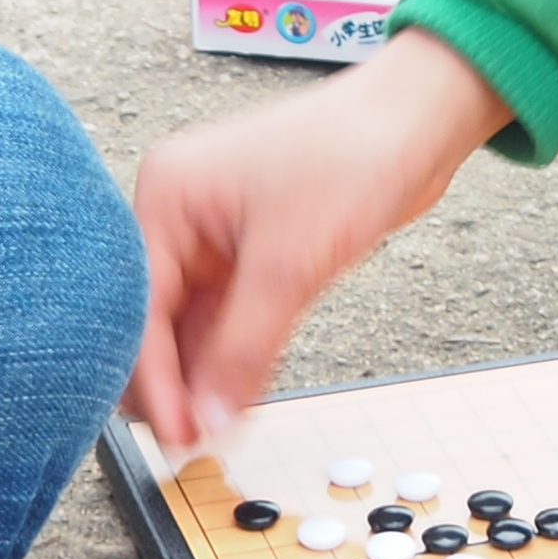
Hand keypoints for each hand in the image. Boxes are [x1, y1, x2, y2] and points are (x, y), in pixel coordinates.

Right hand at [127, 32, 512, 451]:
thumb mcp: (290, 263)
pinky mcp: (251, 250)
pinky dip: (232, 355)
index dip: (153, 380)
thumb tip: (211, 419)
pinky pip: (227, 317)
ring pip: (192, 324)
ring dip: (203, 375)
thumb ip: (243, 349)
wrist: (419, 119)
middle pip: (155, 319)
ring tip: (213, 430)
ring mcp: (215, 232)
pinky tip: (236, 397)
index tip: (174, 434)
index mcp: (166, 196)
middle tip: (193, 440)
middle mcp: (180, 212)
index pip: (138, 308)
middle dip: (174, 380)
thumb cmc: (354, 152)